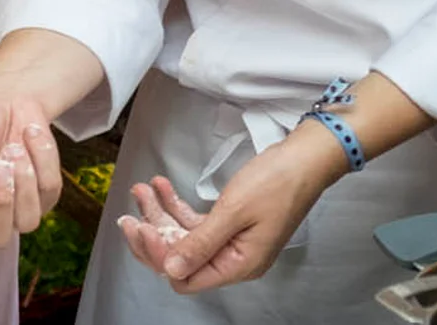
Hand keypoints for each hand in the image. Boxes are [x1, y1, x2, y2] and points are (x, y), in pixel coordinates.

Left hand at [115, 122, 345, 292]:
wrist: (305, 159)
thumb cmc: (277, 183)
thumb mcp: (234, 212)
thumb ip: (201, 243)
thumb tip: (171, 269)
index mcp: (238, 265)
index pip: (185, 277)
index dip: (160, 256)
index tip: (141, 227)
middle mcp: (233, 259)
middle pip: (180, 258)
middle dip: (153, 233)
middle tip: (132, 210)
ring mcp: (231, 241)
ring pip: (184, 236)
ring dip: (160, 213)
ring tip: (143, 189)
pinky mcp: (230, 223)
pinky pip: (195, 221)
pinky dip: (176, 205)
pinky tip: (161, 186)